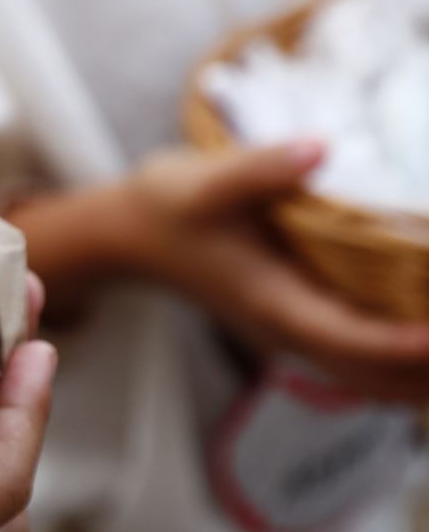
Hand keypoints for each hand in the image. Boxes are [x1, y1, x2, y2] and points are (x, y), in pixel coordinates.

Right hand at [105, 143, 428, 400]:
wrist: (132, 236)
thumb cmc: (169, 207)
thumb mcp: (205, 181)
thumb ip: (261, 169)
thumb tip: (319, 149)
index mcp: (273, 303)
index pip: (352, 341)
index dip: (409, 344)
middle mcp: (290, 333)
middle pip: (378, 379)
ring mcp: (298, 336)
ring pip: (376, 382)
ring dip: (424, 379)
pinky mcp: (305, 328)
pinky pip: (367, 366)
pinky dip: (409, 368)